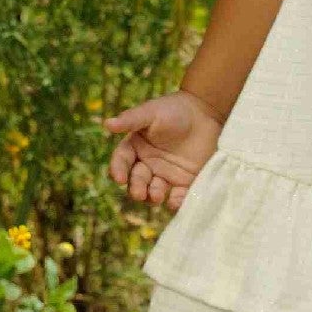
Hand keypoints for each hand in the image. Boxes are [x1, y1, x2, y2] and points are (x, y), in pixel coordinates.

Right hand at [104, 91, 222, 208]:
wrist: (205, 112)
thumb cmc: (174, 109)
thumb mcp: (151, 112)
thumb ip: (131, 119)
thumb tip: (107, 124)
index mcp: (136, 147)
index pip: (122, 161)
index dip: (118, 170)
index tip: (119, 179)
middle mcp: (148, 164)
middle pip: (137, 181)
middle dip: (136, 188)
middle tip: (139, 194)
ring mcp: (166, 174)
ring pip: (154, 192)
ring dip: (153, 196)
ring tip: (157, 195)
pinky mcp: (185, 182)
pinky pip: (178, 196)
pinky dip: (176, 201)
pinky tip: (175, 201)